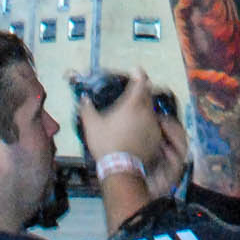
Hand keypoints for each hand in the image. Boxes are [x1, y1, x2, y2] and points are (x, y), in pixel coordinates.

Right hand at [77, 69, 188, 198]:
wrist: (121, 168)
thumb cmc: (106, 144)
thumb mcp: (92, 126)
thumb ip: (87, 109)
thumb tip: (83, 99)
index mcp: (132, 104)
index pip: (141, 81)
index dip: (139, 73)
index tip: (135, 71)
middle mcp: (146, 111)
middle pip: (148, 94)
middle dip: (142, 89)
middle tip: (134, 90)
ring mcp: (153, 124)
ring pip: (151, 109)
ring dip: (144, 107)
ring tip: (134, 112)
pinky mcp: (156, 137)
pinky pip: (153, 124)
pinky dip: (147, 122)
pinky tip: (138, 128)